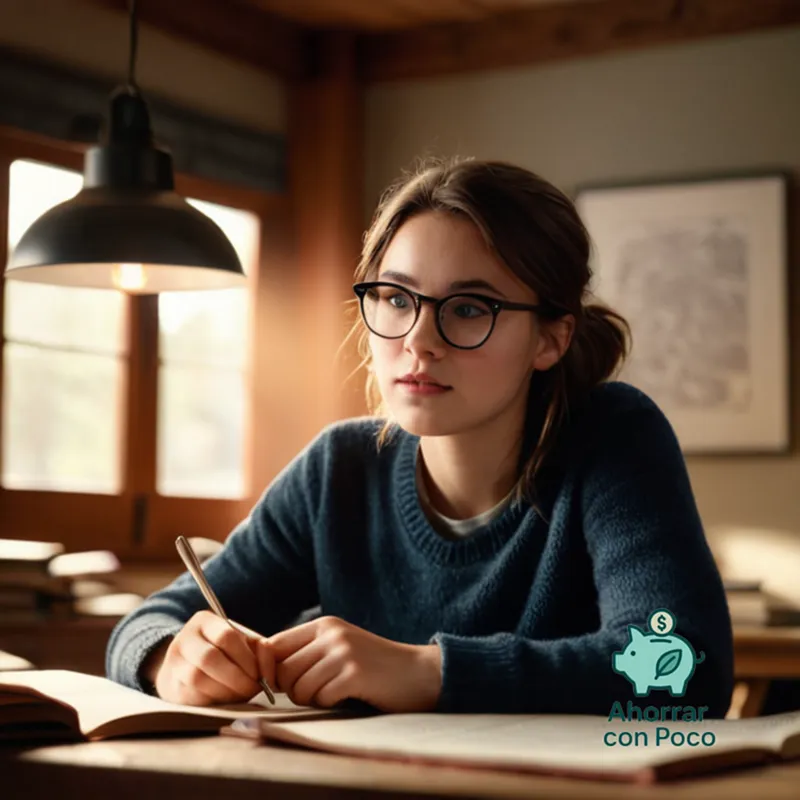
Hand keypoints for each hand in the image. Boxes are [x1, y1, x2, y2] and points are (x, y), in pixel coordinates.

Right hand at [147, 610, 274, 705]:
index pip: (226, 636)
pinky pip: (191, 696)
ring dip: (225, 691)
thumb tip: (268, 675)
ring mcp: (174, 663)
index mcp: (204, 621)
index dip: (246, 658)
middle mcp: (184, 639)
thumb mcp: (243, 644)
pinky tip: (225, 701)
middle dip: (237, 678)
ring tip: (241, 696)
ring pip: (197, 678)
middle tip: (253, 689)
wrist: (186, 668)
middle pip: (210, 657)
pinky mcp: (170, 687)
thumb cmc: (224, 654)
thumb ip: (260, 651)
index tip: (259, 675)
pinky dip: (213, 701)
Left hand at [267, 616, 441, 712]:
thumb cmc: (373, 667)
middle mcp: (331, 633)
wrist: (418, 673)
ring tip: (334, 693)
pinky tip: (348, 696)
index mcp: (323, 624)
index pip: (273, 644)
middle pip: (283, 670)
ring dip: (312, 699)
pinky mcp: (355, 674)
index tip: (280, 686)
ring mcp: (344, 652)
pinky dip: (329, 704)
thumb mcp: (338, 648)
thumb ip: (306, 653)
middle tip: (316, 692)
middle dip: (292, 690)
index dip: (268, 670)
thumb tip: (264, 672)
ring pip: (299, 687)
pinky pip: (321, 698)